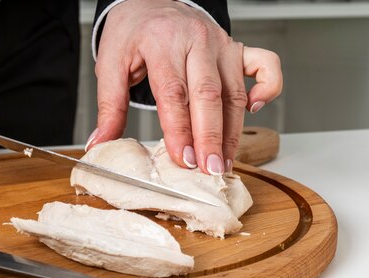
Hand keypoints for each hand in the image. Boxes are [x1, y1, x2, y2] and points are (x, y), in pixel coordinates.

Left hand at [88, 0, 282, 174]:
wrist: (149, 1)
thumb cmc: (133, 34)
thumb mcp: (111, 64)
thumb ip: (108, 106)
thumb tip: (99, 143)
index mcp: (163, 43)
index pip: (174, 92)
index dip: (179, 129)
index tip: (182, 159)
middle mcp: (197, 42)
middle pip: (209, 95)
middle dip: (210, 137)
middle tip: (209, 170)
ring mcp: (221, 44)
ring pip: (234, 92)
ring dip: (233, 131)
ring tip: (224, 162)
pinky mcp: (236, 48)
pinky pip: (266, 65)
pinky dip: (269, 88)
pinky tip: (255, 111)